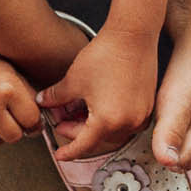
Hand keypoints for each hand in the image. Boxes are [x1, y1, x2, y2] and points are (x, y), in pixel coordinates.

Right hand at [0, 36, 41, 145]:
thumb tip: (40, 124)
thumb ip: (29, 99)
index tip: (30, 115)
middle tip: (13, 115)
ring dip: (0, 132)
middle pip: (15, 136)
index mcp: (6, 90)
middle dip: (17, 128)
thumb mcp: (13, 74)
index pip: (32, 120)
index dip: (33, 119)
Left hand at [35, 26, 156, 160]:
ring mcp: (140, 115)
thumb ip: (56, 97)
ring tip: (80, 112)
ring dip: (95, 128)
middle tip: (62, 123)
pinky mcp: (147, 105)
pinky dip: (111, 121)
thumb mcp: (73, 79)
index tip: (59, 154)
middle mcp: (128, 123)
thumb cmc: (105, 55)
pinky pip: (126, 122)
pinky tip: (99, 107)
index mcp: (107, 121)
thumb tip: (43, 102)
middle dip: (78, 134)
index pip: (83, 145)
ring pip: (114, 133)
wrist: (133, 35)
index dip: (68, 151)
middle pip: (99, 140)